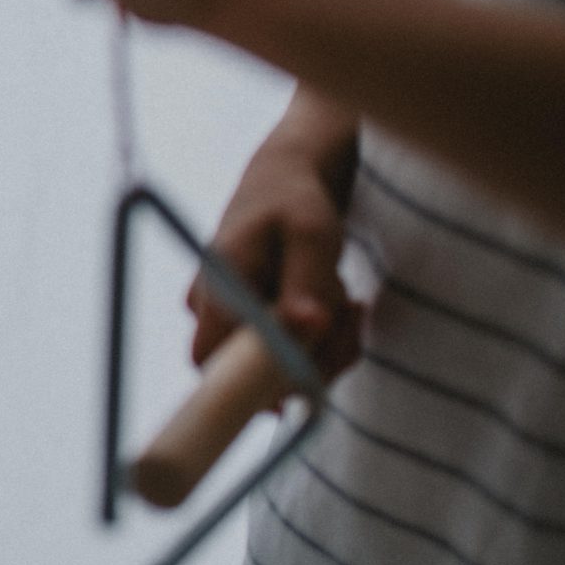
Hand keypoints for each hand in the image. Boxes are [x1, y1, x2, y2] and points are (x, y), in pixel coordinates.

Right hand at [189, 140, 362, 398]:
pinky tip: (343, 309)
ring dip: (330, 347)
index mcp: (217, 287)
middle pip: (254, 375)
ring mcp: (232, 324)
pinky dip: (328, 345)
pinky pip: (294, 360)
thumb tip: (309, 325)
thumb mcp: (311, 233)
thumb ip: (307, 281)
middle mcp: (213, 312)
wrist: (285, 186)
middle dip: (316, 357)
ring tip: (349, 299)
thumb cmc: (295, 203)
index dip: (258, 379)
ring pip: (283, 370)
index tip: (314, 367)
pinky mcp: (255, 331)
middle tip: (353, 311)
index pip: (212, 360)